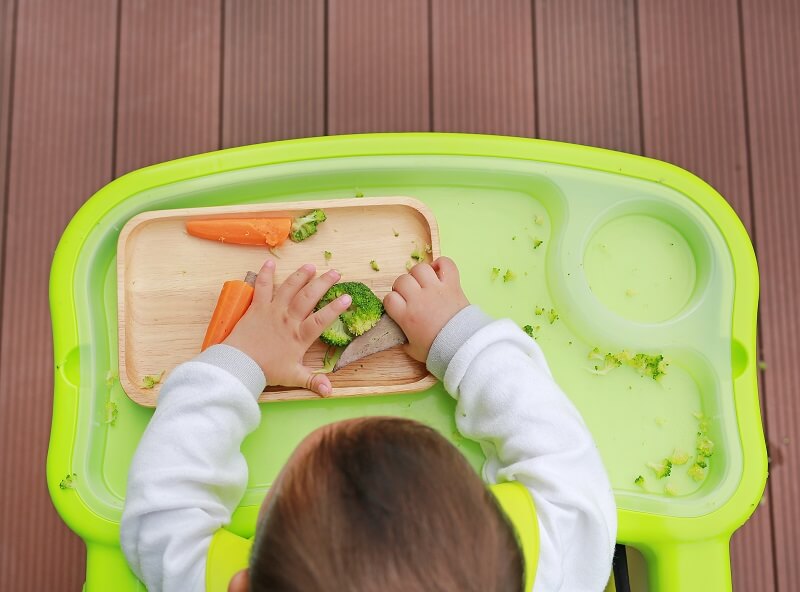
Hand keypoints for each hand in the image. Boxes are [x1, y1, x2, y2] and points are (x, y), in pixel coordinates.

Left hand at [223, 260, 350, 395]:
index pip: (322, 319)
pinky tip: (270, 262)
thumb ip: (313, 381)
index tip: (347, 297)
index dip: (336, 307)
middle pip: (308, 297)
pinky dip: (265, 274)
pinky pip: (262, 287)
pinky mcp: (257, 307)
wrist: (239, 365)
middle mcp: (288, 319)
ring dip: (301, 275)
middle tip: (335, 272)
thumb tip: (329, 392)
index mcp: (299, 336)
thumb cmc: (266, 370)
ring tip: (311, 266)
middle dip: (323, 283)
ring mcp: (272, 311)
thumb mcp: (293, 377)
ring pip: (289, 288)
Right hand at [383, 257, 469, 362]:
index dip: (392, 301)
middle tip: (410, 294)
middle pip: (401, 280)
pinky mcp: (452, 285)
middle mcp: (419, 299)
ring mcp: (436, 289)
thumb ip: (404, 340)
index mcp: (406, 316)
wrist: (464, 346)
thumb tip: (400, 335)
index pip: (389, 298)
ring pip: (419, 269)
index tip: (398, 306)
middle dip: (402, 287)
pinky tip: (438, 272)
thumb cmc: (438, 350)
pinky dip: (441, 264)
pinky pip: (446, 264)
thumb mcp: (413, 350)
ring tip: (423, 283)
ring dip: (418, 274)